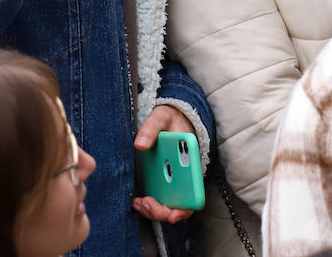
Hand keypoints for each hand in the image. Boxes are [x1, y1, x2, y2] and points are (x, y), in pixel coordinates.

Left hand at [133, 105, 197, 223]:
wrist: (171, 120)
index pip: (195, 193)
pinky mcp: (163, 182)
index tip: (172, 214)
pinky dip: (148, 205)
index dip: (185, 208)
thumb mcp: (162, 117)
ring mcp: (175, 181)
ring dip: (153, 210)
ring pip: (168, 207)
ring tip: (139, 203)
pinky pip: (159, 200)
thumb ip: (151, 128)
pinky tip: (137, 201)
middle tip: (146, 203)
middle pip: (180, 206)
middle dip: (161, 211)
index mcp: (192, 162)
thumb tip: (140, 145)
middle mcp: (186, 177)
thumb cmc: (170, 119)